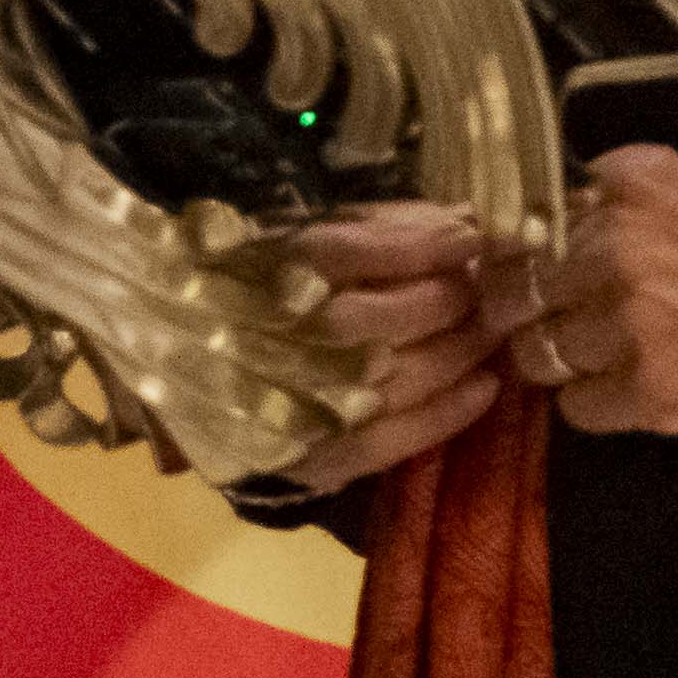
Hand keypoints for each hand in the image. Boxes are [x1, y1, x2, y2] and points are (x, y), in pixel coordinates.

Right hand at [278, 202, 528, 493]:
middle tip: (485, 288)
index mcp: (266, 273)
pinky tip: (485, 388)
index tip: (471, 237)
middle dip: (448, 299)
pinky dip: (445, 415)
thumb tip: (458, 221)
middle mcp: (283, 337)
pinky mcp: (312, 457)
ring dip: (459, 352)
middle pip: (385, 316)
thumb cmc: (250, 288)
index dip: (420, 244)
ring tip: (490, 330)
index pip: (351, 251)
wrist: (186, 370)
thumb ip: (374, 229)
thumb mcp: (300, 237)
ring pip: (399, 376)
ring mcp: (298, 403)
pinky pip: (390, 441)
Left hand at [515, 144, 677, 443]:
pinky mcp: (652, 396)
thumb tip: (586, 201)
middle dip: (520, 298)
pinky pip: (577, 407)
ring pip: (537, 350)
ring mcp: (631, 329)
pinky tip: (616, 387)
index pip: (539, 216)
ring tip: (578, 352)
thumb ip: (643, 188)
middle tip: (534, 310)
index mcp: (637, 191)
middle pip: (518, 285)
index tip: (533, 256)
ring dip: (551, 352)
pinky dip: (589, 400)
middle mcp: (620, 254)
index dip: (533, 242)